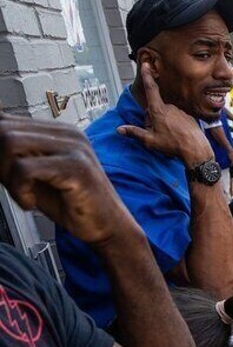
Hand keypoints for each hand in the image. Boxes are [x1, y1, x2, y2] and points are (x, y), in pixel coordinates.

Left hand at [0, 114, 140, 246]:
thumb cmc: (71, 204)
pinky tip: (31, 202)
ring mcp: (75, 147)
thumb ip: (12, 159)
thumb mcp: (33, 177)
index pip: (7, 120)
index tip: (4, 172)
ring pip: (11, 142)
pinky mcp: (77, 167)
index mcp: (59, 131)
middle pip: (5, 128)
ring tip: (22, 194)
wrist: (106, 226)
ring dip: (7, 175)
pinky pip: (25, 169)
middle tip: (14, 186)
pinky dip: (19, 190)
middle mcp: (68, 133)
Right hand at [117, 63, 212, 166]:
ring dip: (164, 123)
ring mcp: (180, 112)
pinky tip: (178, 135)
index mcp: (159, 111)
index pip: (151, 89)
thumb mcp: (150, 141)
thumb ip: (134, 133)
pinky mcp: (188, 117)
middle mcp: (170, 108)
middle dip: (153, 119)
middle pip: (156, 109)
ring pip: (166, 115)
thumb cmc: (173, 145)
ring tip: (169, 137)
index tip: (146, 64)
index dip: (147, 76)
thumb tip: (120, 129)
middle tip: (157, 134)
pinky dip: (175, 125)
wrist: (196, 150)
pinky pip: (177, 118)